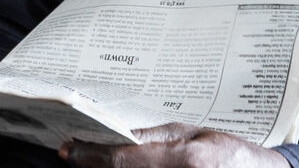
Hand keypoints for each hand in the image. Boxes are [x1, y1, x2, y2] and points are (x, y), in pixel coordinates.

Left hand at [59, 124, 287, 167]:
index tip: (68, 150)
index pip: (124, 161)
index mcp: (185, 160)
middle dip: (94, 166)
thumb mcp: (192, 134)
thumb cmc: (230, 154)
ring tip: (93, 161)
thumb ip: (153, 138)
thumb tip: (115, 135)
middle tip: (74, 154)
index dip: (91, 157)